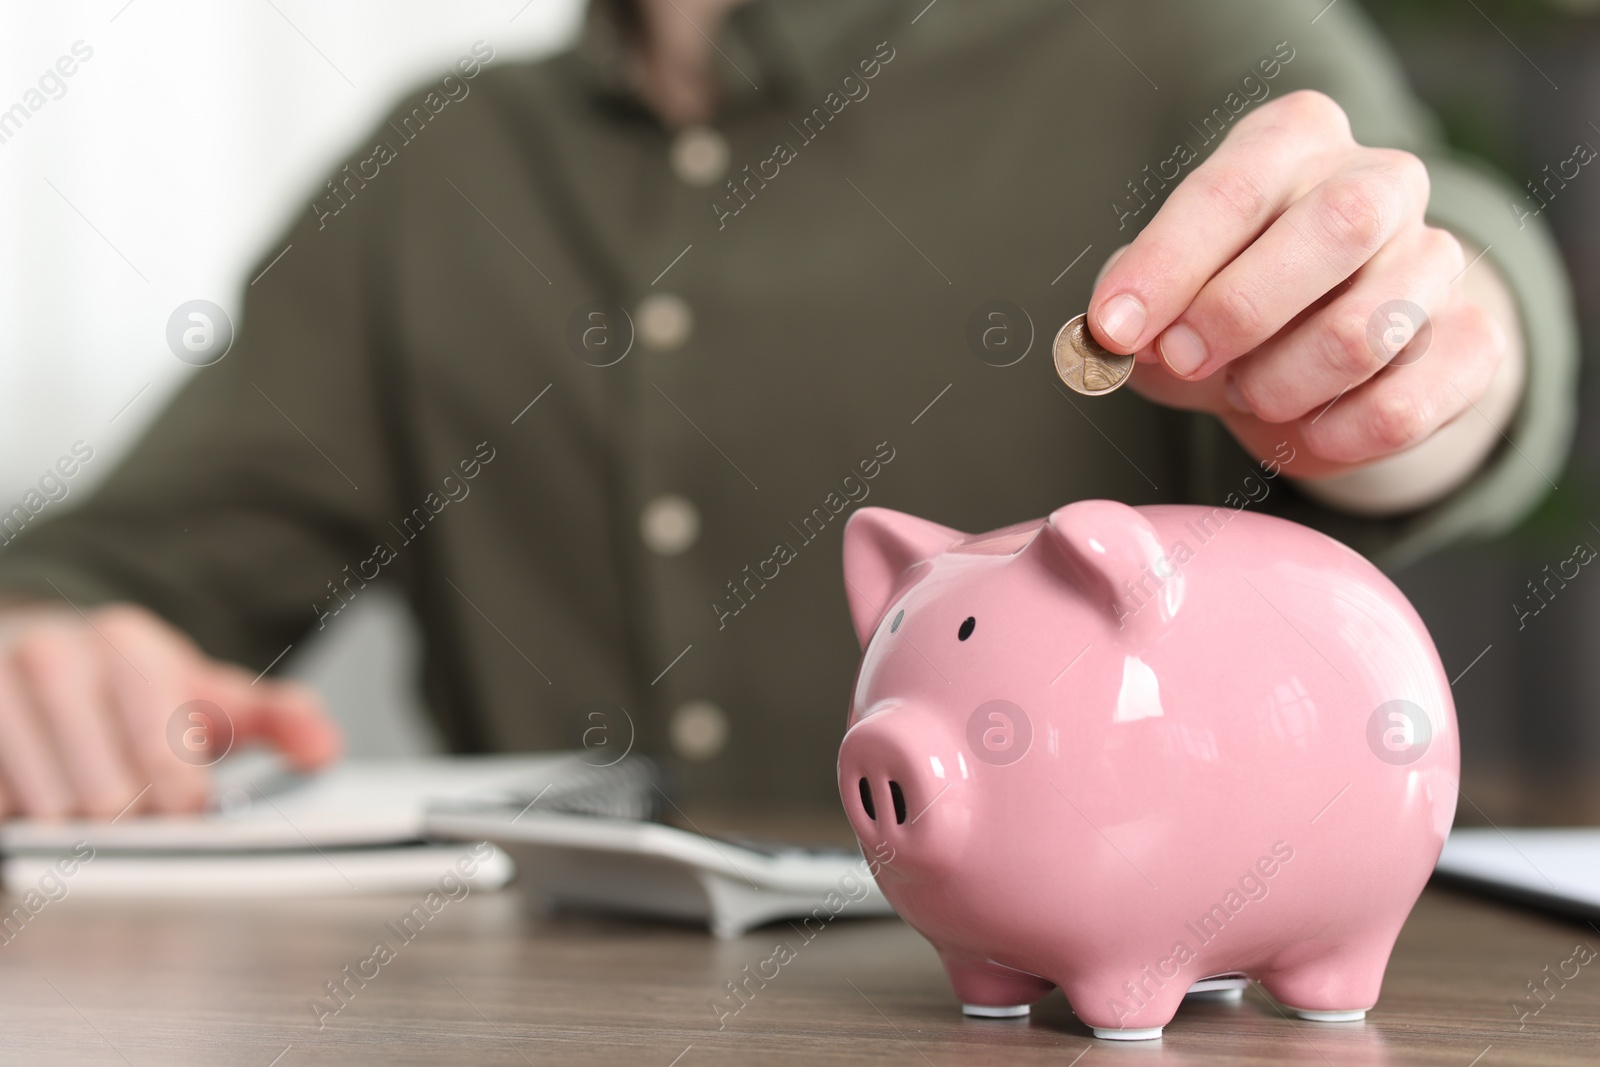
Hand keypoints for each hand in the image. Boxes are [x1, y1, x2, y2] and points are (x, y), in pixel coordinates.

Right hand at [0, 601, 340, 818]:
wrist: (45, 660)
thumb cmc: (134, 689)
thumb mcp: (212, 694)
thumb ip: (279, 717)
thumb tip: (323, 750)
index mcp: (126, 641)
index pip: (166, 748)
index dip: (183, 797)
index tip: (189, 808)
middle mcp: (53, 655)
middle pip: (106, 793)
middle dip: (132, 818)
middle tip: (138, 810)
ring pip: (47, 811)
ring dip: (77, 828)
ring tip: (90, 804)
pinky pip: (1, 810)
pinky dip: (25, 822)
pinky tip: (44, 801)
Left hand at [1088, 90, 1518, 485]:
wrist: (1329, 358)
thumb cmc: (1228, 307)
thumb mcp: (1166, 296)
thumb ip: (1135, 310)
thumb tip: (1115, 340)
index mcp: (1294, 142)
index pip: (1234, 189)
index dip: (1167, 265)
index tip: (1115, 329)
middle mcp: (1380, 182)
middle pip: (1338, 228)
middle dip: (1240, 310)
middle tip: (1185, 361)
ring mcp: (1439, 260)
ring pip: (1364, 331)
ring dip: (1279, 385)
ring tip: (1250, 393)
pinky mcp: (1472, 344)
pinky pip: (1402, 407)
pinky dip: (1334, 436)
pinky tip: (1305, 429)